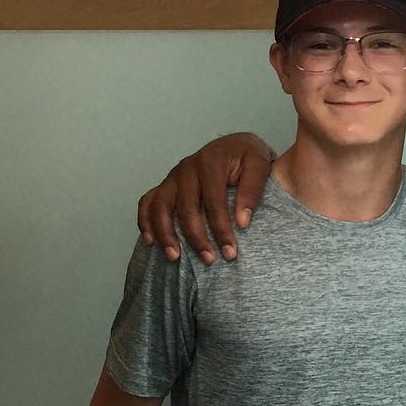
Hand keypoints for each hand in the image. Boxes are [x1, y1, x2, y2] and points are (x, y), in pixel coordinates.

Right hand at [137, 132, 271, 263]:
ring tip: (175, 257)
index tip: (230, 253)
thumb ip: (252, 190)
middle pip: (186, 207)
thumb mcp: (260, 164)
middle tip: (209, 260)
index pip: (214, 201)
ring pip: (160, 206)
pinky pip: (147, 202)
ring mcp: (172, 176)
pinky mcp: (166, 184)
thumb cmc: (248, 157)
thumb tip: (242, 222)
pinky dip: (145, 221)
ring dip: (165, 233)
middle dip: (196, 237)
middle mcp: (187, 168)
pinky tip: (150, 241)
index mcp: (210, 161)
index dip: (221, 229)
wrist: (235, 146)